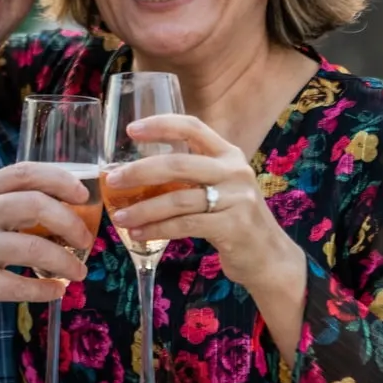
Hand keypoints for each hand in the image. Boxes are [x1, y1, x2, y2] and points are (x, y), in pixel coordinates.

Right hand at [0, 163, 92, 326]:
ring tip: (78, 272)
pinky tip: (56, 292)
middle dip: (71, 222)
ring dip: (65, 262)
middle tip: (85, 239)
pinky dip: (45, 290)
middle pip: (36, 205)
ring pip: (34, 247)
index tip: (83, 194)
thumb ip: (1, 208)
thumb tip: (57, 210)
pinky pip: (20, 285)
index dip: (60, 179)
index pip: (24, 172)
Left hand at [105, 112, 293, 293]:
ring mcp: (236, 199)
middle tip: (113, 180)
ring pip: (178, 199)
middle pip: (178, 164)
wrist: (269, 256)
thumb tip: (138, 171)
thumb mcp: (221, 187)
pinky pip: (184, 224)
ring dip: (143, 208)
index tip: (130, 130)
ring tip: (120, 217)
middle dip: (140, 172)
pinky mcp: (232, 227)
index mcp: (229, 155)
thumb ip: (192, 174)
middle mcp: (234, 171)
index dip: (160, 125)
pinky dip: (156, 229)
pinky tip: (138, 233)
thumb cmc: (234, 219)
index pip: (192, 127)